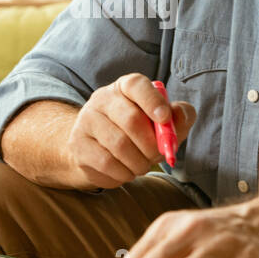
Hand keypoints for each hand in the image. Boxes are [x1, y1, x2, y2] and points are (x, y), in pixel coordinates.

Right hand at [64, 73, 196, 189]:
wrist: (99, 150)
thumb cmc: (139, 133)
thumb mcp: (163, 123)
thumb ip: (180, 116)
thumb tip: (180, 115)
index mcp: (126, 87)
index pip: (137, 85)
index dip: (153, 101)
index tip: (165, 118)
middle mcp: (102, 98)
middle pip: (131, 120)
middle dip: (151, 145)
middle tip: (157, 156)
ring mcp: (87, 120)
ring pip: (119, 145)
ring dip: (138, 162)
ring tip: (142, 165)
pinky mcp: (78, 144)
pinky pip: (106, 162)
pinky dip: (123, 172)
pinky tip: (126, 171)